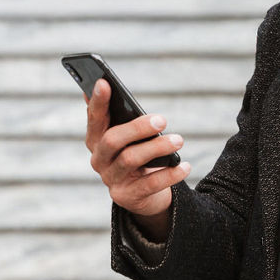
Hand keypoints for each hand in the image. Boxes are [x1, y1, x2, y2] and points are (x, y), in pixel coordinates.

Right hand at [84, 78, 190, 240]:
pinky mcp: (126, 197)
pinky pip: (149, 184)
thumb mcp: (130, 135)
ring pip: (130, 160)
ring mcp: (111, 180)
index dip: (98, 101)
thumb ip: (119, 115)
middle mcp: (99, 160)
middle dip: (138, 127)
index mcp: (96, 140)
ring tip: (179, 140)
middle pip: (112, 140)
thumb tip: (103, 83)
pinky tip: (185, 165)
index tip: (105, 82)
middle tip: (163, 119)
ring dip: (157, 147)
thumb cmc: (138, 153)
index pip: (94, 119)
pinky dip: (169, 174)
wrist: (146, 194)